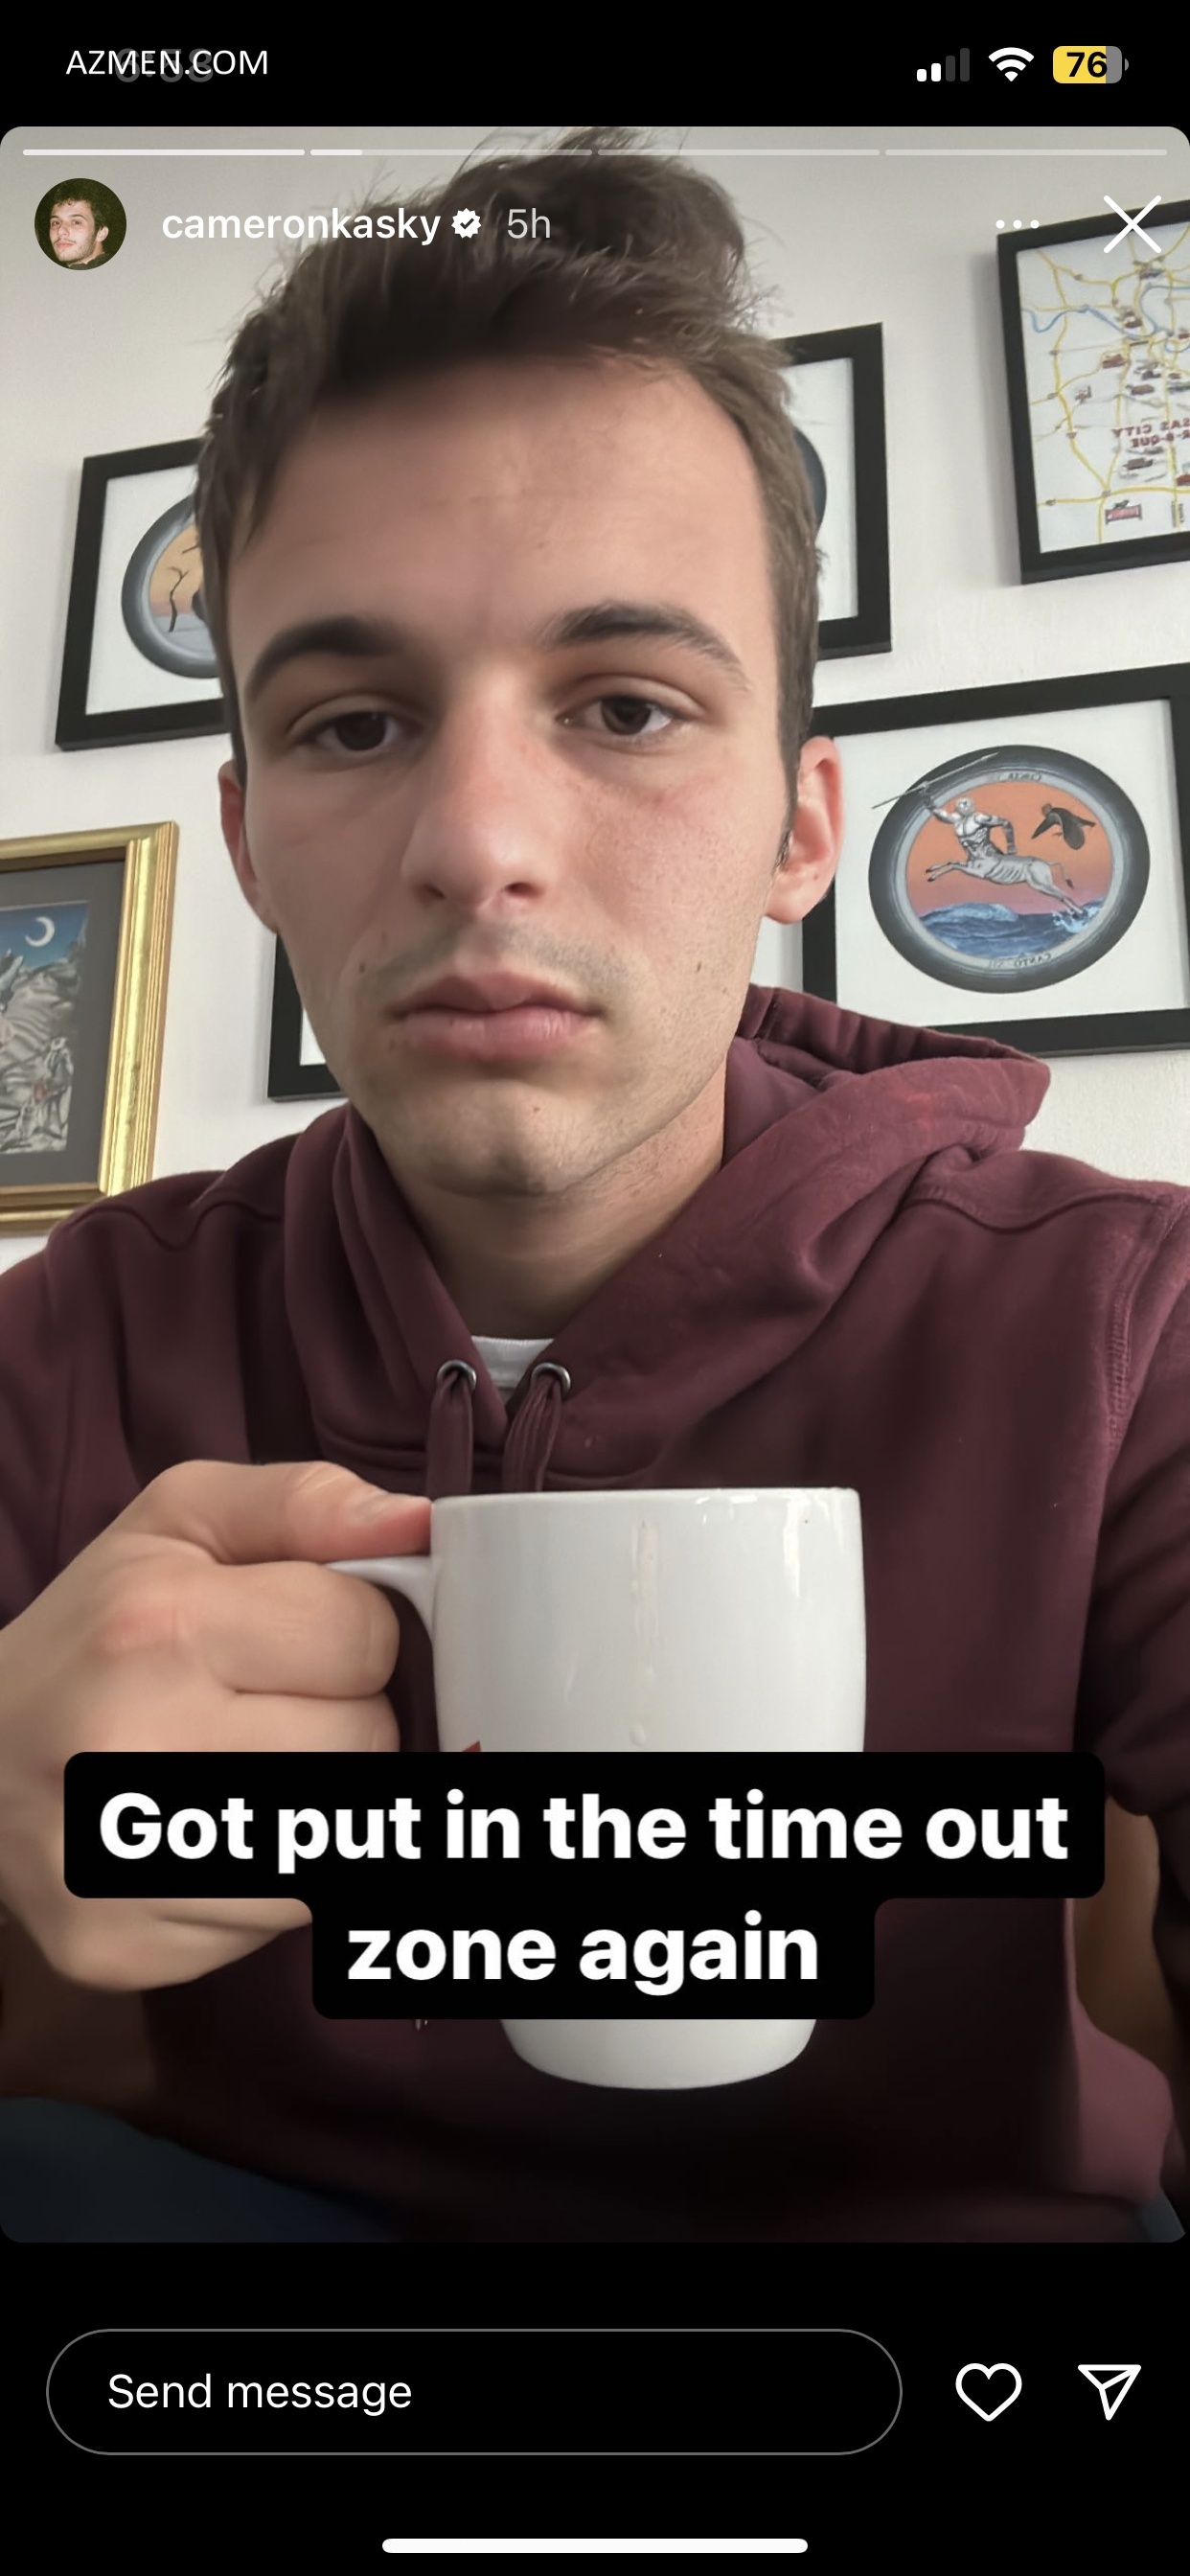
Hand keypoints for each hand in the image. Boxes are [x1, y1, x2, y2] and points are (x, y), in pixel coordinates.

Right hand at [0, 1460, 428, 1990]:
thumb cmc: (98, 1630)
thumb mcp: (182, 1522)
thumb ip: (307, 1502)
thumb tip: (422, 1526)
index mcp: (155, 1627)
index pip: (367, 1642)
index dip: (355, 1634)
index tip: (301, 1638)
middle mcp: (130, 1751)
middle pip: (367, 1749)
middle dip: (345, 1722)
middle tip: (272, 1707)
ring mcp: (119, 1866)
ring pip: (339, 1846)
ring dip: (321, 1805)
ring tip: (244, 1765)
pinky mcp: (120, 1947)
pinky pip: (284, 1921)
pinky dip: (274, 1879)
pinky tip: (210, 1834)